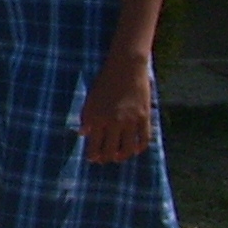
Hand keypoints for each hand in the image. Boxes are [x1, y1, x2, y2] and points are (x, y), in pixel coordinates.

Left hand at [78, 50, 154, 164]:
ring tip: (119, 157)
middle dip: (106, 158)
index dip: (93, 155)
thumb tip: (83, 134)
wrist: (126, 67)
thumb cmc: (105, 81)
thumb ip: (86, 117)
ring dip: (122, 156)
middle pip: (110, 150)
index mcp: (97, 117)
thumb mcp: (90, 98)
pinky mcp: (144, 117)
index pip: (94, 145)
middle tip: (105, 159)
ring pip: (127, 149)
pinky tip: (135, 149)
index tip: (92, 159)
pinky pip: (144, 139)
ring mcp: (130, 121)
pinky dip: (139, 148)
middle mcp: (113, 122)